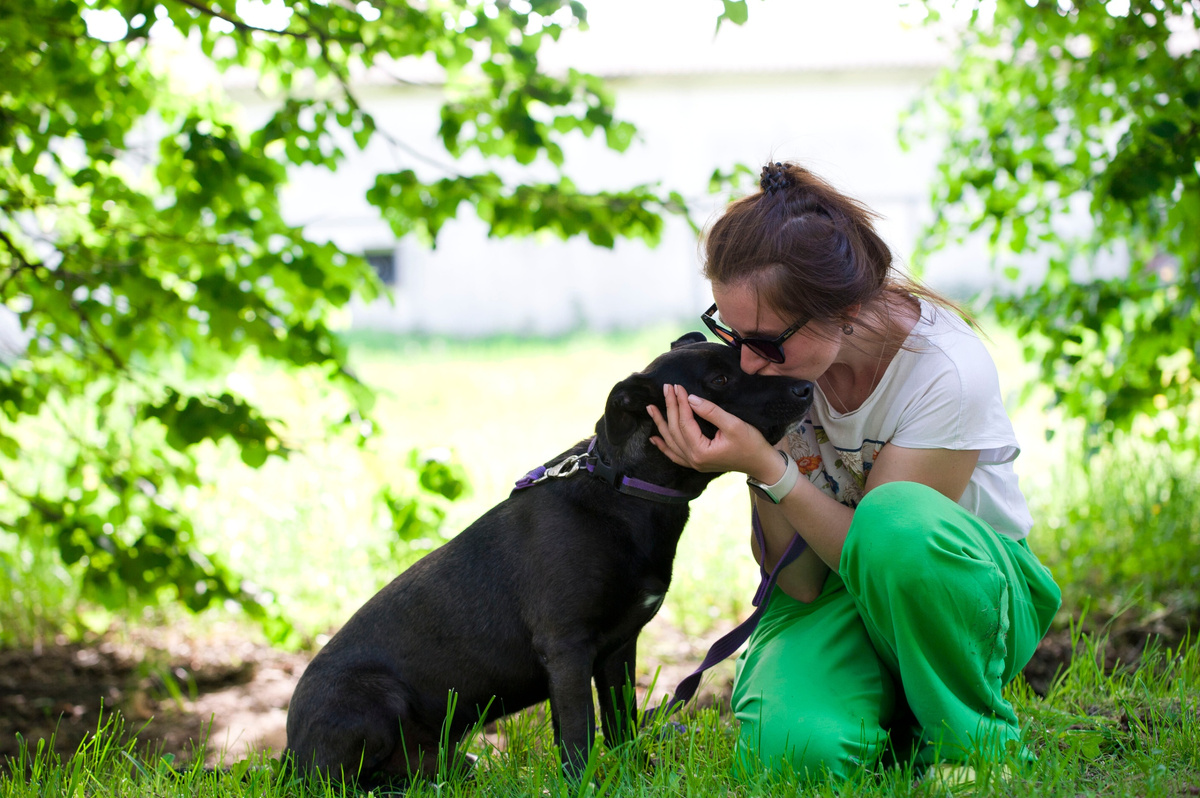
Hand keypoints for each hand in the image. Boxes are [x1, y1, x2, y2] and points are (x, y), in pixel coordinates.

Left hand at [646, 384, 784, 481]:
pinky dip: (664, 446)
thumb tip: (690, 398)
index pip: (685, 422)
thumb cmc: (752, 444)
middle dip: (669, 407)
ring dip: (661, 424)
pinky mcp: (696, 463)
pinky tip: (654, 438)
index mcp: (701, 451)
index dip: (680, 402)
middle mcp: (693, 460)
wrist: (761, 463)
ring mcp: (693, 463)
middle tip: (666, 388)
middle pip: (675, 430)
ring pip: (671, 441)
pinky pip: (675, 455)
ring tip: (651, 408)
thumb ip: (711, 411)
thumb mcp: (734, 425)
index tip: (676, 386)